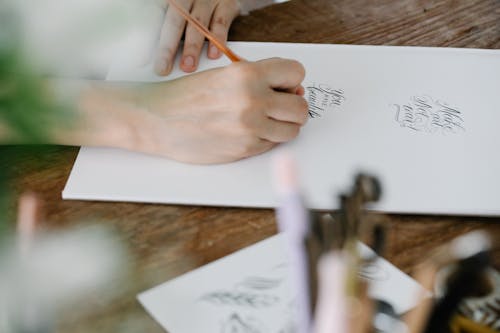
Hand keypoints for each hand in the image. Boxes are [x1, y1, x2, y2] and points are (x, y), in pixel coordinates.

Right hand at [131, 58, 307, 162]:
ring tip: (265, 121)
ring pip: (292, 130)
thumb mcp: (224, 74)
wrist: (158, 120)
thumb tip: (291, 91)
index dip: (291, 81)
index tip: (284, 87)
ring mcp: (250, 128)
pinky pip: (273, 145)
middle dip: (292, 107)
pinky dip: (266, 139)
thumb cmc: (186, 96)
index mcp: (247, 74)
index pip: (296, 73)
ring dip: (283, 126)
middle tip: (279, 108)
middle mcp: (252, 100)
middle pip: (301, 107)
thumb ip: (259, 79)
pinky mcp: (245, 149)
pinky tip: (248, 132)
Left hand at [154, 0, 239, 75]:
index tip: (155, 64)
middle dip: (169, 47)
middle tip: (164, 68)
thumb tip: (161, 56)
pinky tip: (213, 54)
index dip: (157, 42)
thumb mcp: (182, 9)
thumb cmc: (198, 6)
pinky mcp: (227, 4)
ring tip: (188, 66)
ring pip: (198, 24)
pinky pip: (221, 23)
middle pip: (175, 22)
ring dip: (192, 47)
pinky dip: (217, 40)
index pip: (159, 20)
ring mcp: (208, 0)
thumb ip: (172, 25)